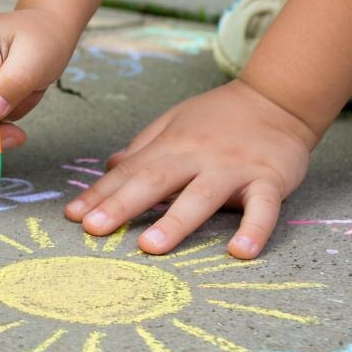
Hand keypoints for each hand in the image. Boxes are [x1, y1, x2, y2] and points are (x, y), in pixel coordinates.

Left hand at [64, 78, 317, 257]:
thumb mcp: (174, 124)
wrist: (278, 98)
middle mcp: (197, 156)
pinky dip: (254, 229)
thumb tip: (108, 167)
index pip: (129, 172)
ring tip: (150, 246)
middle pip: (155, 180)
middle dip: (122, 205)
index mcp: (170, 144)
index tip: (73, 216)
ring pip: (201, 195)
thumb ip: (143, 148)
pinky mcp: (270, 179)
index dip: (100, 194)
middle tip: (94, 230)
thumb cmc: (220, 117)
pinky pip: (264, 207)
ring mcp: (234, 168)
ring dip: (175, 221)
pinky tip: (240, 252)